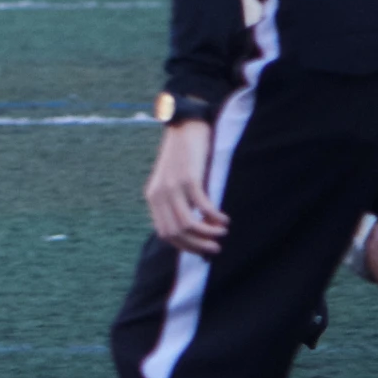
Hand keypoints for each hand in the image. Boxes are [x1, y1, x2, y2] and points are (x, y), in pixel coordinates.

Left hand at [145, 120, 228, 256]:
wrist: (185, 127)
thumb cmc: (185, 157)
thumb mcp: (176, 183)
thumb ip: (180, 203)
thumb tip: (198, 229)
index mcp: (153, 198)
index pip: (165, 234)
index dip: (184, 246)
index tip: (202, 251)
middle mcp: (159, 195)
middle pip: (175, 233)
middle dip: (197, 245)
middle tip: (215, 248)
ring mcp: (172, 186)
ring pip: (187, 224)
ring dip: (207, 234)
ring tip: (222, 233)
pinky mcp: (188, 178)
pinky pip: (202, 206)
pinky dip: (215, 217)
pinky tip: (224, 219)